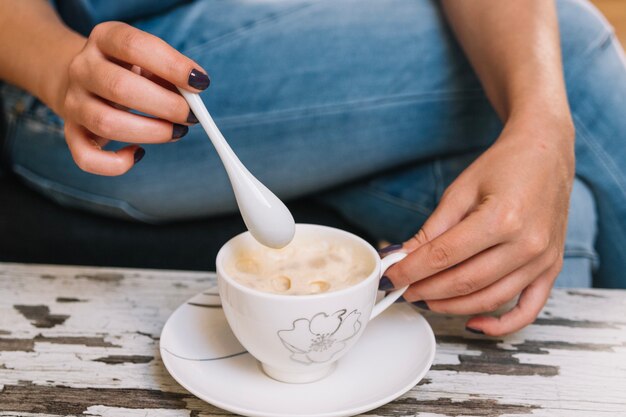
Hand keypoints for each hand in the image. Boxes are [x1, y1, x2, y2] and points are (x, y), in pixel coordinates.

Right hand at [55, 22, 209, 175]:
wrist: (81, 79)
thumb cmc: (128, 70)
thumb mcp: (148, 59)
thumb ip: (170, 73)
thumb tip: (194, 94)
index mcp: (104, 39)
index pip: (133, 45)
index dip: (170, 65)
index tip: (199, 83)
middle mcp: (82, 68)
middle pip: (119, 87)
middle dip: (165, 105)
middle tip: (190, 115)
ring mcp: (73, 102)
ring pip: (106, 123)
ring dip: (151, 132)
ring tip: (176, 131)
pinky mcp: (71, 132)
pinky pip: (87, 157)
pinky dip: (115, 164)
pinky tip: (138, 153)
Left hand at [383, 116, 574, 335]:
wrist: (545, 155)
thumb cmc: (502, 167)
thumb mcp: (460, 191)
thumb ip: (432, 229)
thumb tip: (402, 257)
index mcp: (501, 218)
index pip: (444, 255)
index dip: (411, 270)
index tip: (390, 277)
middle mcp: (527, 243)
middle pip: (465, 281)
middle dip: (426, 290)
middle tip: (403, 289)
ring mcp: (543, 260)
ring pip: (490, 298)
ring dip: (452, 306)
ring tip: (425, 300)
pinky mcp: (551, 268)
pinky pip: (528, 309)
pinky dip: (501, 324)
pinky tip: (472, 323)